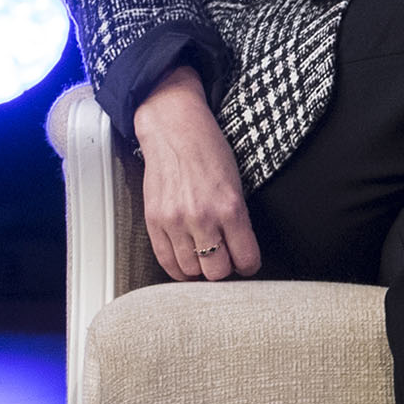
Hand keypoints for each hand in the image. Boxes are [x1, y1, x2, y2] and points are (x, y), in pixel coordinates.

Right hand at [135, 65, 261, 281]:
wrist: (174, 131)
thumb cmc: (209, 153)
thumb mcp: (237, 185)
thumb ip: (238, 220)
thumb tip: (240, 251)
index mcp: (231, 208)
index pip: (245, 259)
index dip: (249, 266)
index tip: (247, 264)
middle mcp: (202, 218)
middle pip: (217, 272)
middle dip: (224, 271)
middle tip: (226, 263)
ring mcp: (175, 222)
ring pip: (190, 271)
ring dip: (200, 271)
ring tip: (205, 262)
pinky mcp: (154, 222)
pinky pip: (165, 260)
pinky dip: (178, 268)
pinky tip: (186, 265)